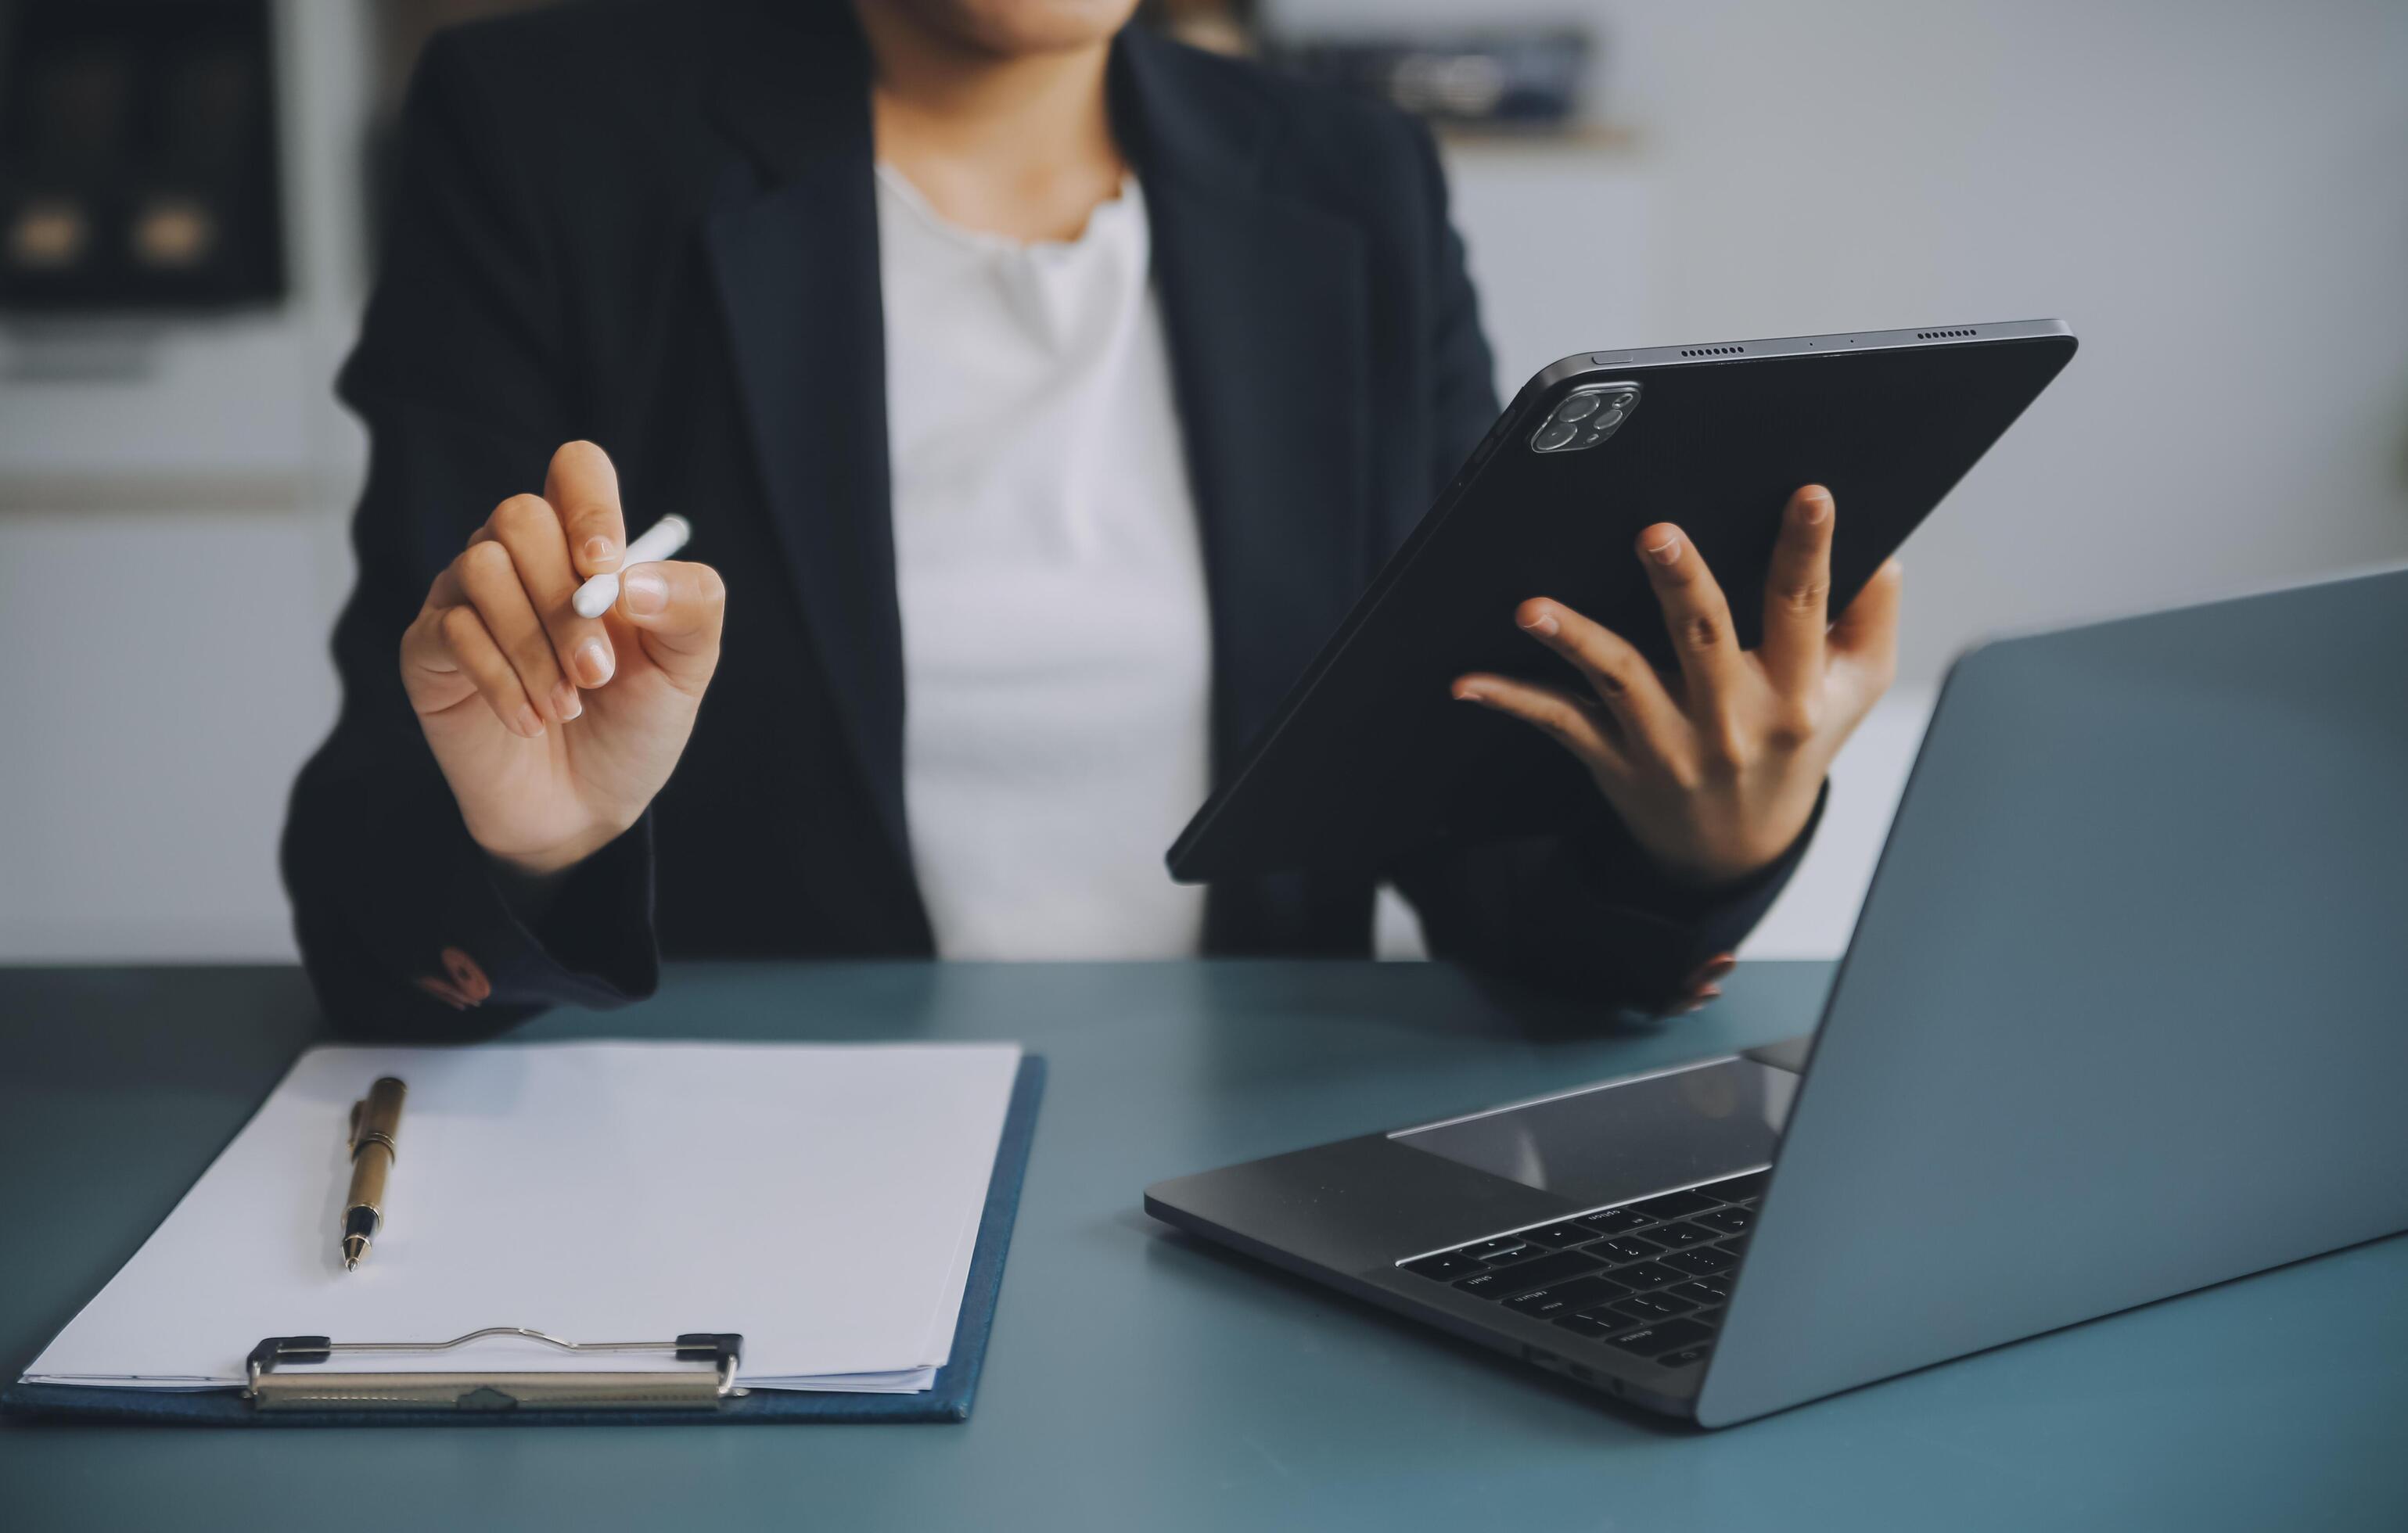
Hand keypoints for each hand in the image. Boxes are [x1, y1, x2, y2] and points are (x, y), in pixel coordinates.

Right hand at [399, 441, 725, 876]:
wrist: (586, 805)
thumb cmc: (635, 722)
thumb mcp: (687, 667)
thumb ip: (690, 606)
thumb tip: (634, 576)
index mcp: (585, 548)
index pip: (576, 469)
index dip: (588, 504)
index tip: (604, 566)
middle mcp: (520, 559)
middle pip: (519, 517)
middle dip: (564, 601)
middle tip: (596, 672)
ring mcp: (466, 599)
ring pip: (481, 570)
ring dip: (533, 648)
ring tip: (566, 707)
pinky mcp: (428, 649)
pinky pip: (451, 632)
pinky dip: (500, 681)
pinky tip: (530, 722)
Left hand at [1452, 484, 1900, 888]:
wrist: (1736, 850)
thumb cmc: (1796, 746)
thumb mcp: (1855, 693)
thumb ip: (1870, 620)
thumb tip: (1886, 549)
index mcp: (1796, 688)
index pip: (1802, 608)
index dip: (1808, 550)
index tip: (1811, 493)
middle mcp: (1731, 716)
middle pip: (1703, 636)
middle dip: (1680, 582)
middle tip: (1655, 532)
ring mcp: (1668, 741)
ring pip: (1620, 678)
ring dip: (1574, 639)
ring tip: (1532, 607)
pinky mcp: (1615, 759)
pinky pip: (1559, 723)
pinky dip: (1511, 699)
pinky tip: (1465, 680)